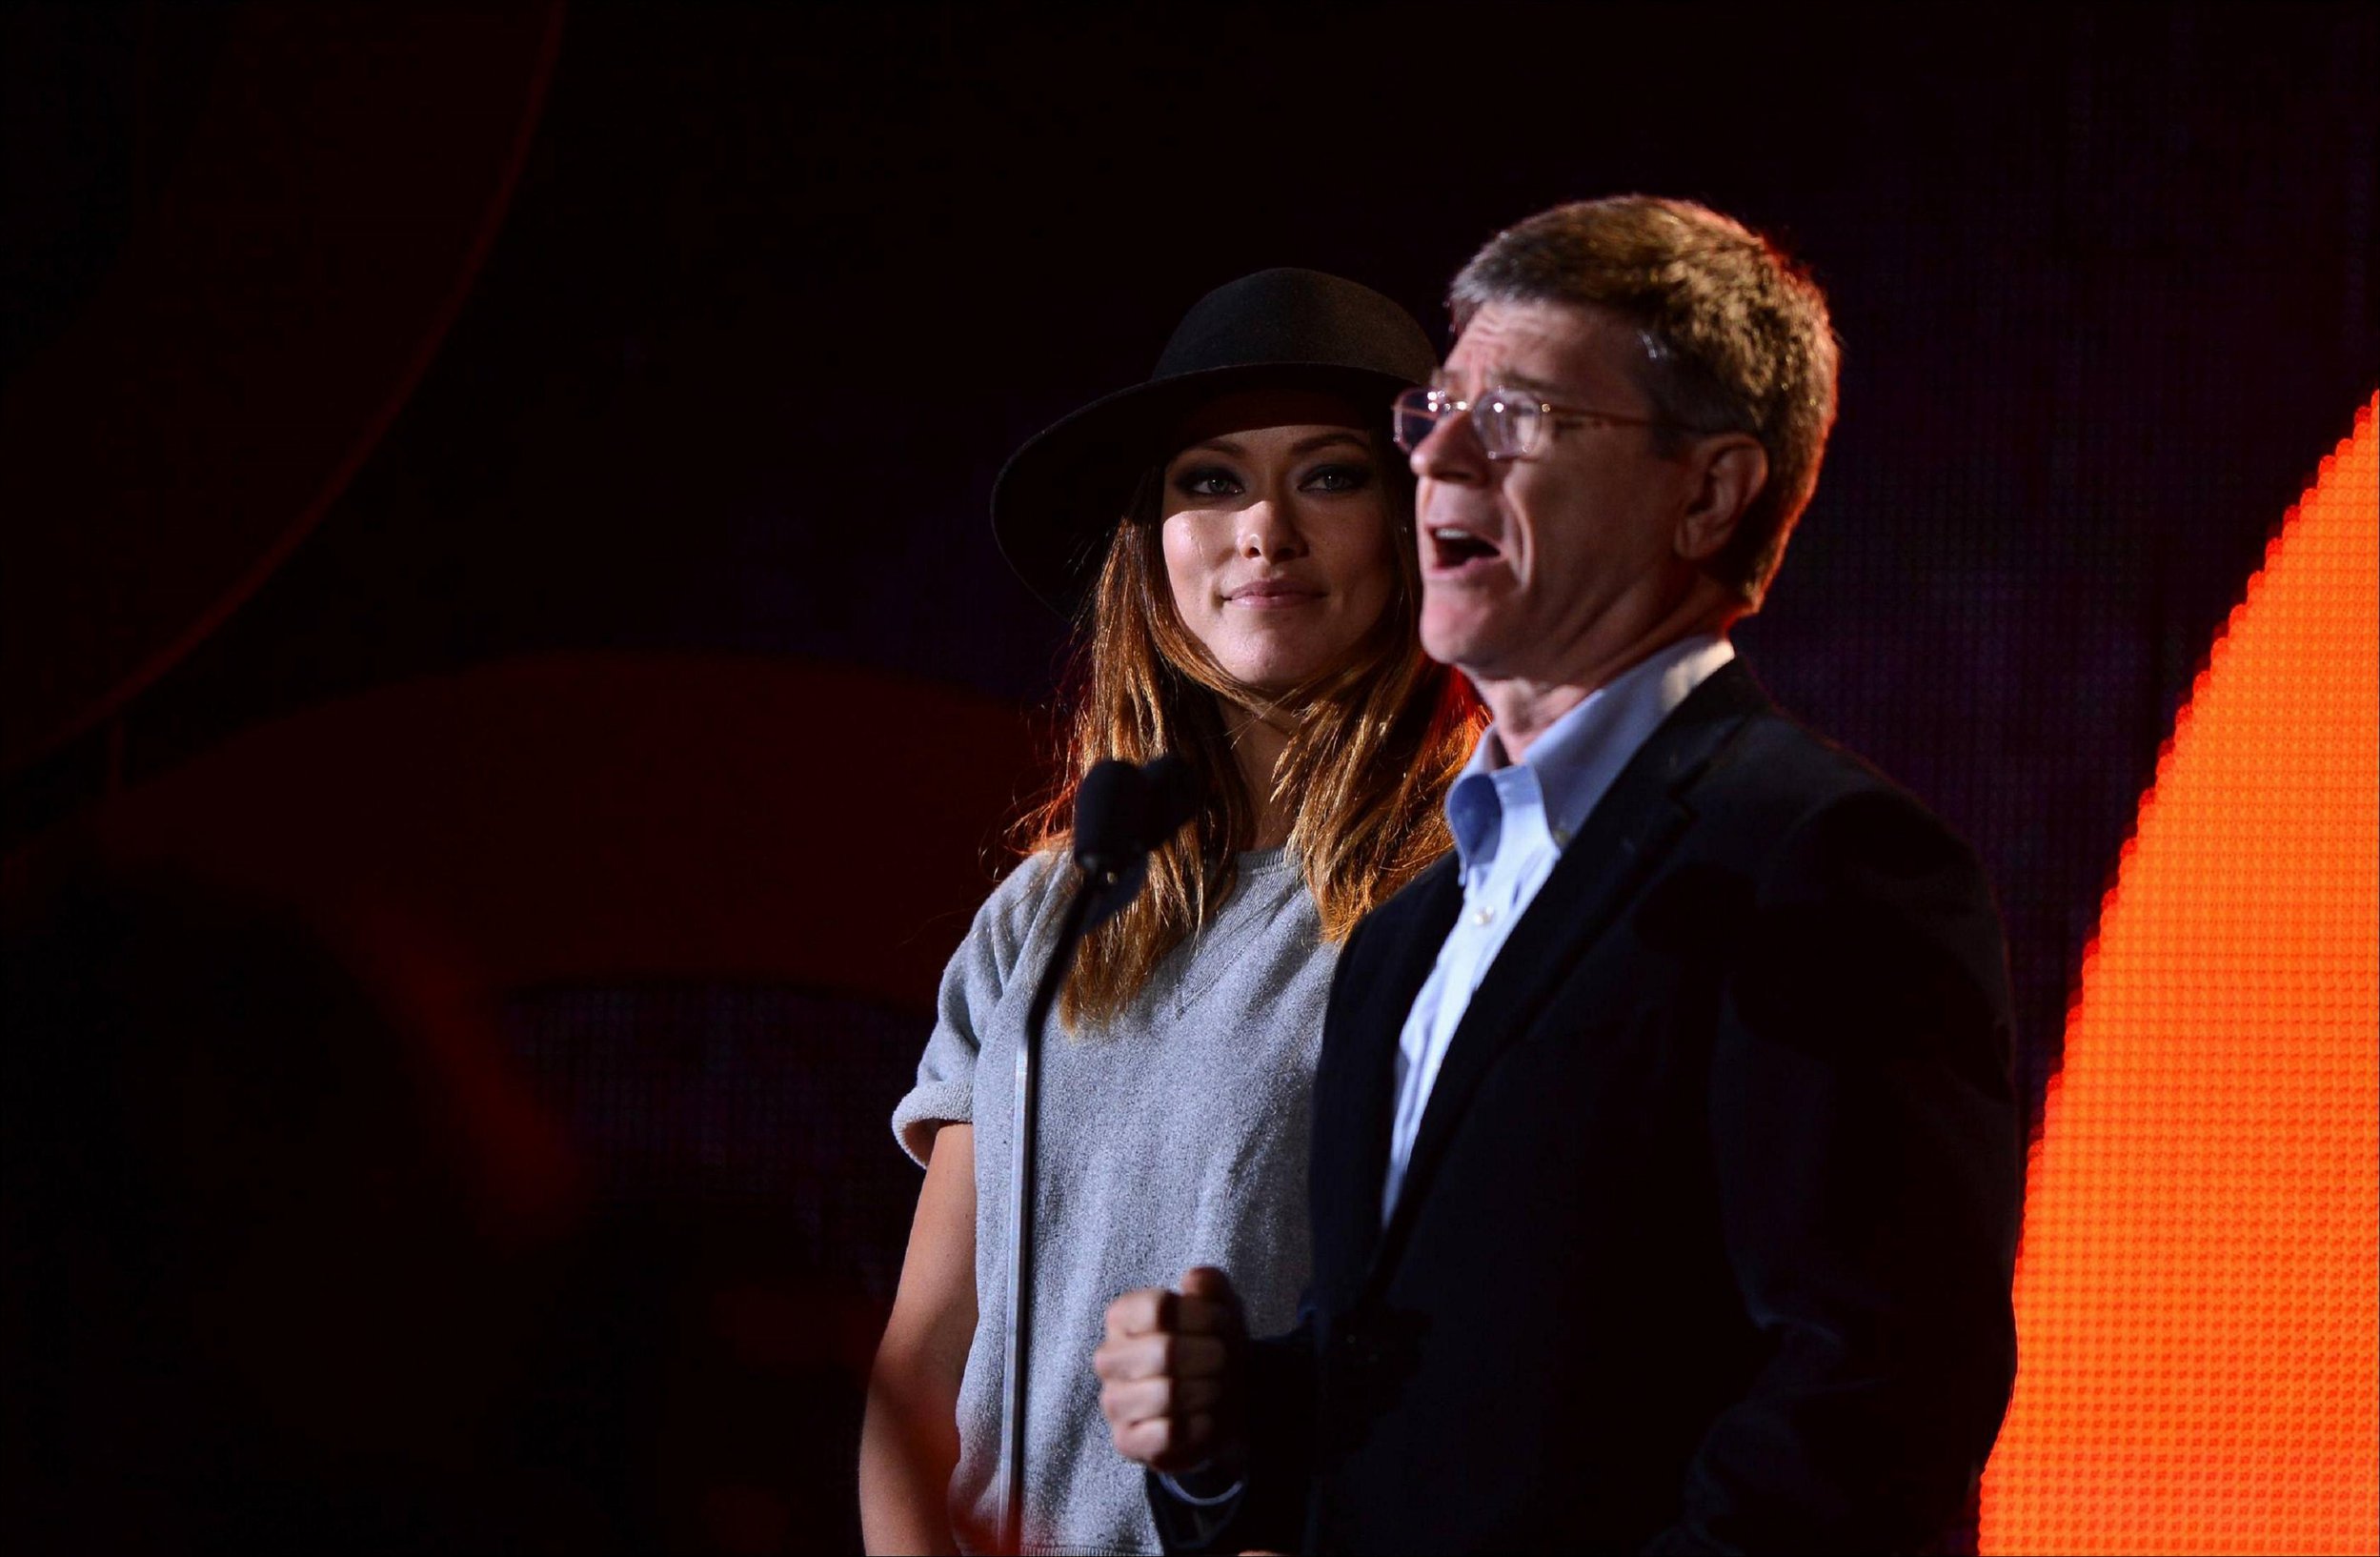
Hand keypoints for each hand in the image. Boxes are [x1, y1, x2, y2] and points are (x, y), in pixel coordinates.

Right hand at [1093, 1265, 1246, 1475]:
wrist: (1220, 1405)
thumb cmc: (1210, 1348)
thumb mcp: (1220, 1310)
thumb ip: (1211, 1285)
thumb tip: (1193, 1279)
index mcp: (1122, 1317)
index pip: (1158, 1308)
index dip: (1202, 1315)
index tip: (1222, 1324)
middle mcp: (1109, 1357)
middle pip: (1165, 1351)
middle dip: (1210, 1356)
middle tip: (1224, 1361)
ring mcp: (1113, 1401)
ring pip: (1166, 1394)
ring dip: (1208, 1390)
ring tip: (1218, 1388)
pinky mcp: (1126, 1440)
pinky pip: (1167, 1433)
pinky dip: (1200, 1426)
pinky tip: (1208, 1419)